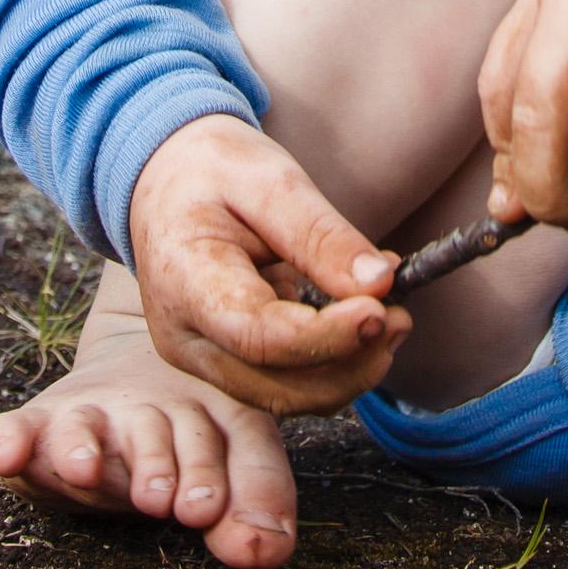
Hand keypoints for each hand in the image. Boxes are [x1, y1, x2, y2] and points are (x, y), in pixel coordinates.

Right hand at [122, 114, 408, 415]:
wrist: (167, 179)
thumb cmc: (212, 171)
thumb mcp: (269, 180)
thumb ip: (322, 235)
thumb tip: (381, 284)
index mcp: (184, 281)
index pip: (259, 336)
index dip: (327, 336)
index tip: (381, 311)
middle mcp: (186, 338)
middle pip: (277, 387)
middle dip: (350, 364)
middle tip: (400, 316)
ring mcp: (202, 359)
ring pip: (287, 397)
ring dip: (348, 371)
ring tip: (391, 316)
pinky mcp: (225, 365)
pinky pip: (285, 383)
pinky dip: (332, 363)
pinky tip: (360, 320)